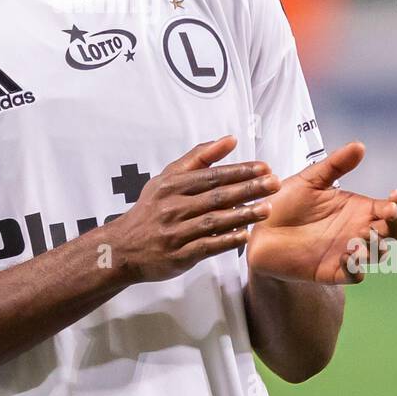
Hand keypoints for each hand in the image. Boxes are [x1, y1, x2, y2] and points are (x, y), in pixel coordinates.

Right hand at [104, 135, 280, 282]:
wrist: (123, 247)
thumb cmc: (150, 210)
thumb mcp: (167, 178)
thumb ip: (199, 158)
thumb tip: (229, 140)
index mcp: (172, 185)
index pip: (212, 175)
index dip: (240, 170)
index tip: (263, 167)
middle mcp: (173, 206)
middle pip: (216, 195)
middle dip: (248, 188)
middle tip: (273, 184)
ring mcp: (175, 231)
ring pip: (214, 220)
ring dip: (242, 214)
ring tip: (266, 209)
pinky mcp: (178, 254)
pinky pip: (206, 246)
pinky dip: (226, 240)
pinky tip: (245, 236)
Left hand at [246, 142, 396, 284]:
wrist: (260, 228)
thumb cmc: (287, 203)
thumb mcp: (311, 180)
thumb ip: (336, 165)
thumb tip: (360, 145)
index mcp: (358, 209)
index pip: (390, 209)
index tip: (395, 194)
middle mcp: (357, 231)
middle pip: (391, 232)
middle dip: (396, 223)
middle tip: (388, 211)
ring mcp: (346, 252)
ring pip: (376, 254)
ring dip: (377, 246)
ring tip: (365, 233)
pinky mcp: (330, 270)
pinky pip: (352, 275)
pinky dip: (355, 268)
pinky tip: (348, 256)